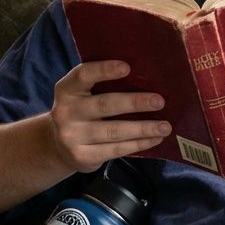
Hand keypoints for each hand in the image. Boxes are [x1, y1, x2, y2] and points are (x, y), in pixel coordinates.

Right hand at [48, 60, 171, 172]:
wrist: (60, 147)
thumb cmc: (81, 112)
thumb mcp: (82, 95)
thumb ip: (101, 86)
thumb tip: (146, 78)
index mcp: (66, 89)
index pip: (83, 75)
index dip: (104, 70)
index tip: (127, 67)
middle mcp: (65, 112)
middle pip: (105, 105)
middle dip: (135, 103)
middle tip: (159, 101)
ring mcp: (72, 136)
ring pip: (114, 131)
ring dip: (143, 128)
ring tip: (165, 126)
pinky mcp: (82, 156)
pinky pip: (115, 149)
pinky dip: (138, 144)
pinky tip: (154, 139)